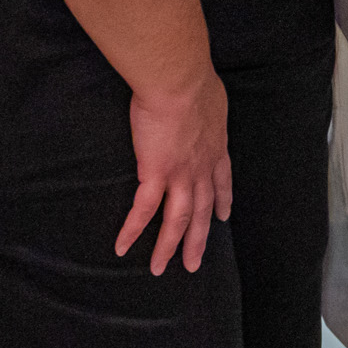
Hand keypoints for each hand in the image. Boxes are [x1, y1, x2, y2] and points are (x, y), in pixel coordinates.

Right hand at [118, 68, 233, 274]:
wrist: (179, 80)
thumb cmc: (194, 79)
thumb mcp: (211, 97)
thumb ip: (206, 109)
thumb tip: (202, 103)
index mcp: (215, 147)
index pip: (222, 180)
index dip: (223, 200)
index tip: (224, 216)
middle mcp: (202, 167)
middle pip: (203, 210)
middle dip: (199, 238)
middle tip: (195, 262)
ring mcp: (180, 174)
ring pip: (177, 220)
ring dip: (169, 247)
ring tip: (161, 268)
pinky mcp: (155, 173)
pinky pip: (143, 210)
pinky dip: (132, 230)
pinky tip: (122, 248)